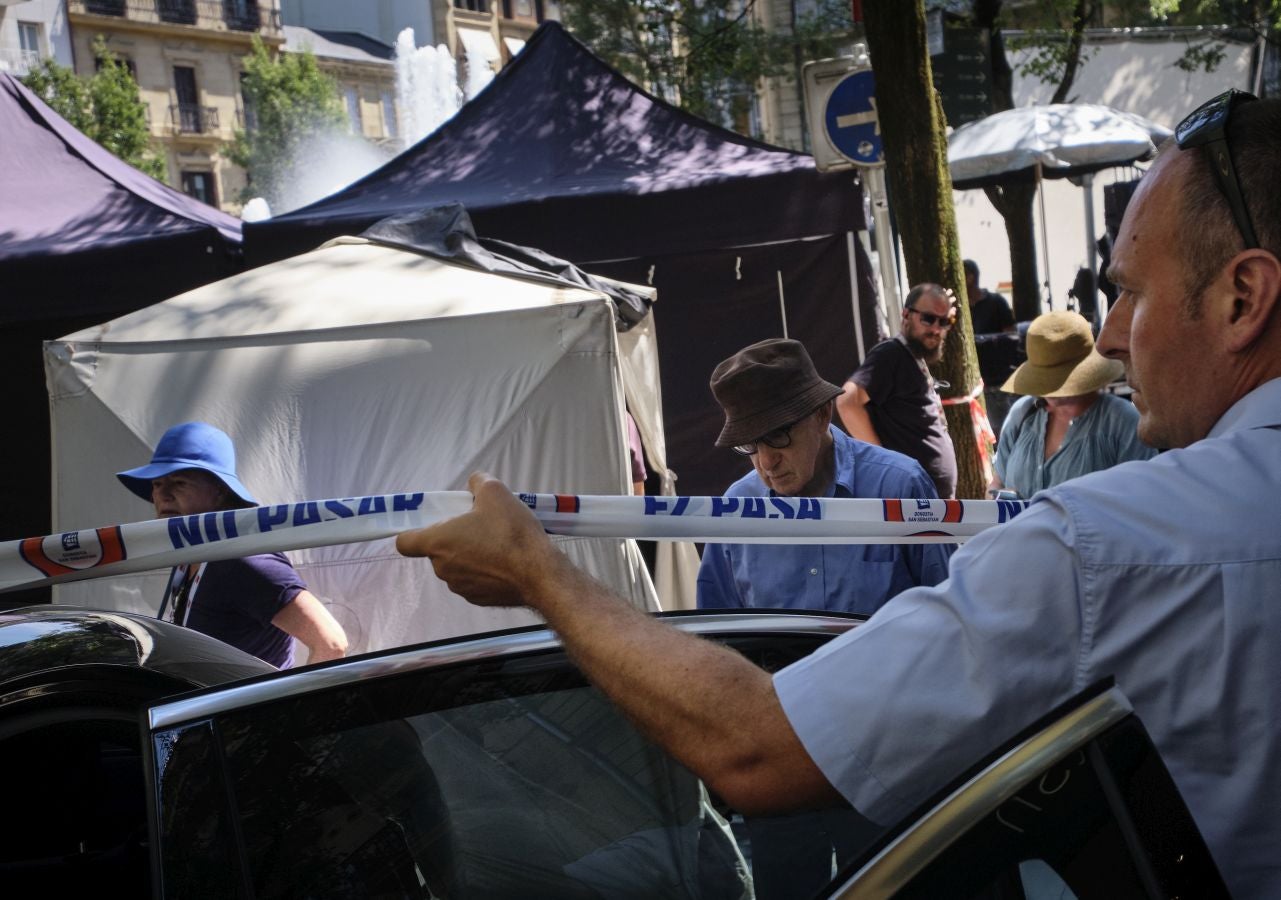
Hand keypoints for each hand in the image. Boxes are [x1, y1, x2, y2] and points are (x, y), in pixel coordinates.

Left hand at [396, 472, 559, 607]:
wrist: (539, 574)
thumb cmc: (511, 533)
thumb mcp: (496, 492)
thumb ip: (478, 482)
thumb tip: (474, 483)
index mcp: (438, 542)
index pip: (405, 542)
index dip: (413, 531)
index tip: (432, 524)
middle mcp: (442, 569)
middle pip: (437, 551)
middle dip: (453, 538)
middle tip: (479, 525)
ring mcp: (460, 587)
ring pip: (456, 566)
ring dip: (469, 556)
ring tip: (497, 544)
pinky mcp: (478, 599)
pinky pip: (473, 581)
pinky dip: (483, 572)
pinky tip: (505, 562)